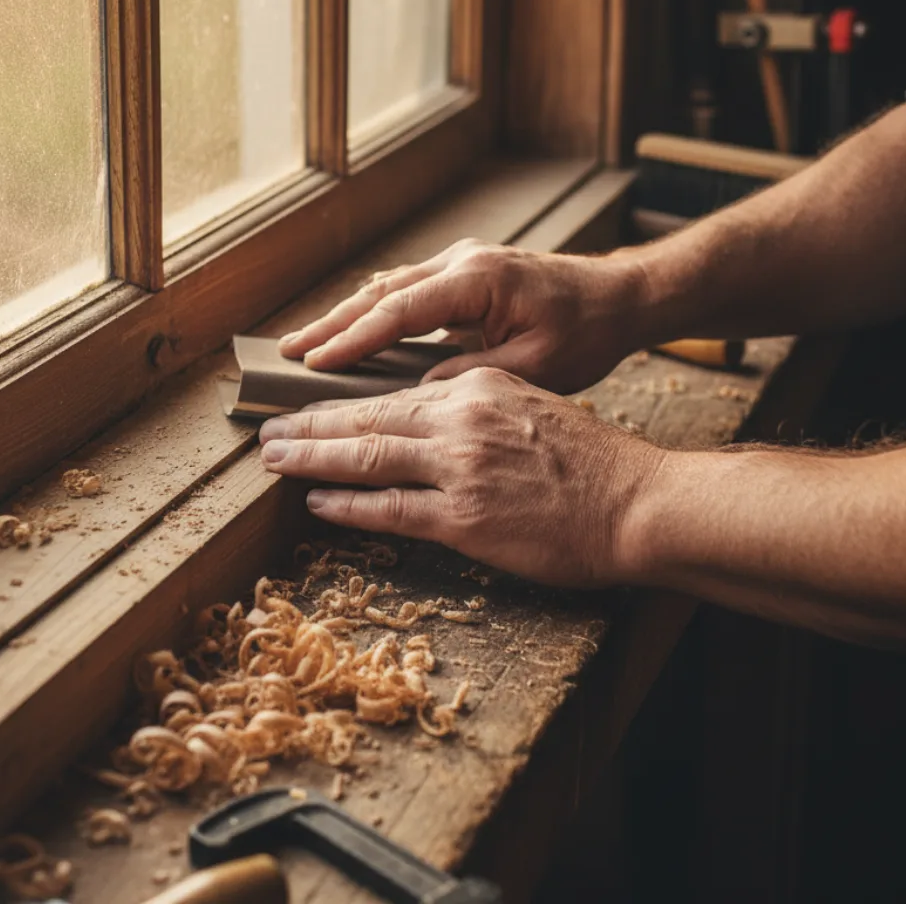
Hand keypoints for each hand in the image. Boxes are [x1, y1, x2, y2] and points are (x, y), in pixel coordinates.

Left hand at [258, 367, 665, 587]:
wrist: (637, 501)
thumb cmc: (590, 461)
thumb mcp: (527, 406)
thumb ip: (473, 408)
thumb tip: (423, 420)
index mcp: (474, 388)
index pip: (390, 396)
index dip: (339, 407)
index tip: (306, 412)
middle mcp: (459, 419)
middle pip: (365, 420)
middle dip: (308, 428)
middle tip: (268, 434)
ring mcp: (459, 468)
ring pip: (366, 457)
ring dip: (312, 460)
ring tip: (276, 462)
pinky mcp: (465, 518)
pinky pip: (391, 510)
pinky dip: (349, 506)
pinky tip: (319, 503)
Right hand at [278, 239, 647, 394]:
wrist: (619, 296)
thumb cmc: (585, 332)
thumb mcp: (536, 366)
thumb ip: (474, 376)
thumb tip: (419, 391)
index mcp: (478, 280)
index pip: (399, 312)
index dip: (353, 340)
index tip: (314, 364)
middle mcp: (462, 262)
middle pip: (381, 293)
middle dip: (332, 323)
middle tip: (287, 352)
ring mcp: (461, 262)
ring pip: (388, 288)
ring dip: (347, 316)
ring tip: (305, 345)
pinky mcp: (464, 273)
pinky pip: (407, 290)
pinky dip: (374, 312)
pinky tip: (351, 332)